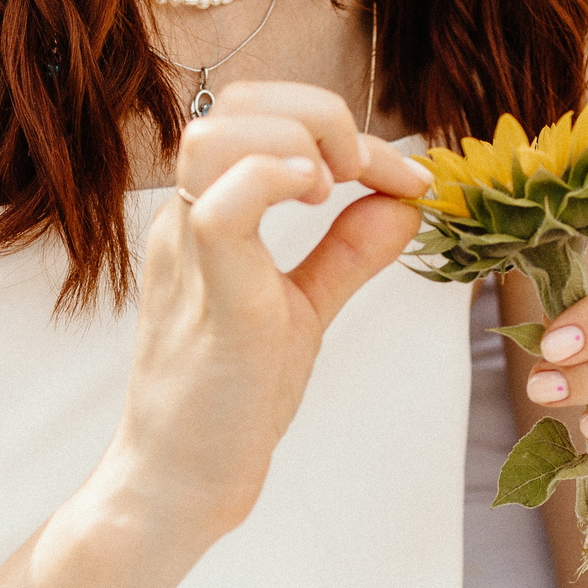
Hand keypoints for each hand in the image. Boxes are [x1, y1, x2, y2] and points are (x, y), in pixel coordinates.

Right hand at [115, 81, 427, 538]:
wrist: (180, 483)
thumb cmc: (230, 401)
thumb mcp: (301, 309)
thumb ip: (346, 253)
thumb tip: (403, 202)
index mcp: (205, 217)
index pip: (257, 118)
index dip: (341, 127)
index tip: (408, 176)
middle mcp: (186, 222)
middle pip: (231, 105)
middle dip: (317, 113)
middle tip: (364, 172)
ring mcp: (189, 255)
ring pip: (216, 135)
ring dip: (296, 139)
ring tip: (335, 187)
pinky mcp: (211, 298)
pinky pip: (222, 207)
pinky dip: (275, 181)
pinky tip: (320, 201)